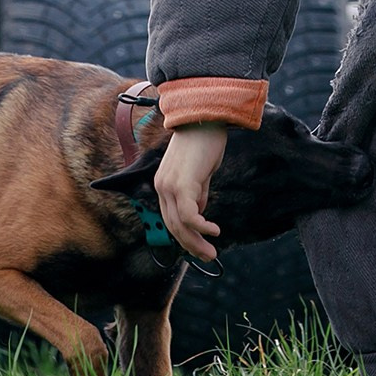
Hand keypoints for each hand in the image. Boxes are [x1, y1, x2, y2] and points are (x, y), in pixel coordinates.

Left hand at [154, 123, 227, 261]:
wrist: (204, 118)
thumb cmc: (205, 141)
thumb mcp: (201, 172)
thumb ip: (198, 192)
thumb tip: (201, 212)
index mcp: (164, 184)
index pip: (171, 218)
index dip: (186, 236)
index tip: (201, 245)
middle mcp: (162, 187)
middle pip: (173, 227)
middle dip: (191, 245)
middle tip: (209, 257)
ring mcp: (169, 186)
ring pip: (180, 225)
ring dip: (197, 242)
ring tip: (212, 252)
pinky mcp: (182, 184)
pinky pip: (188, 215)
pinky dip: (201, 227)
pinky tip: (214, 231)